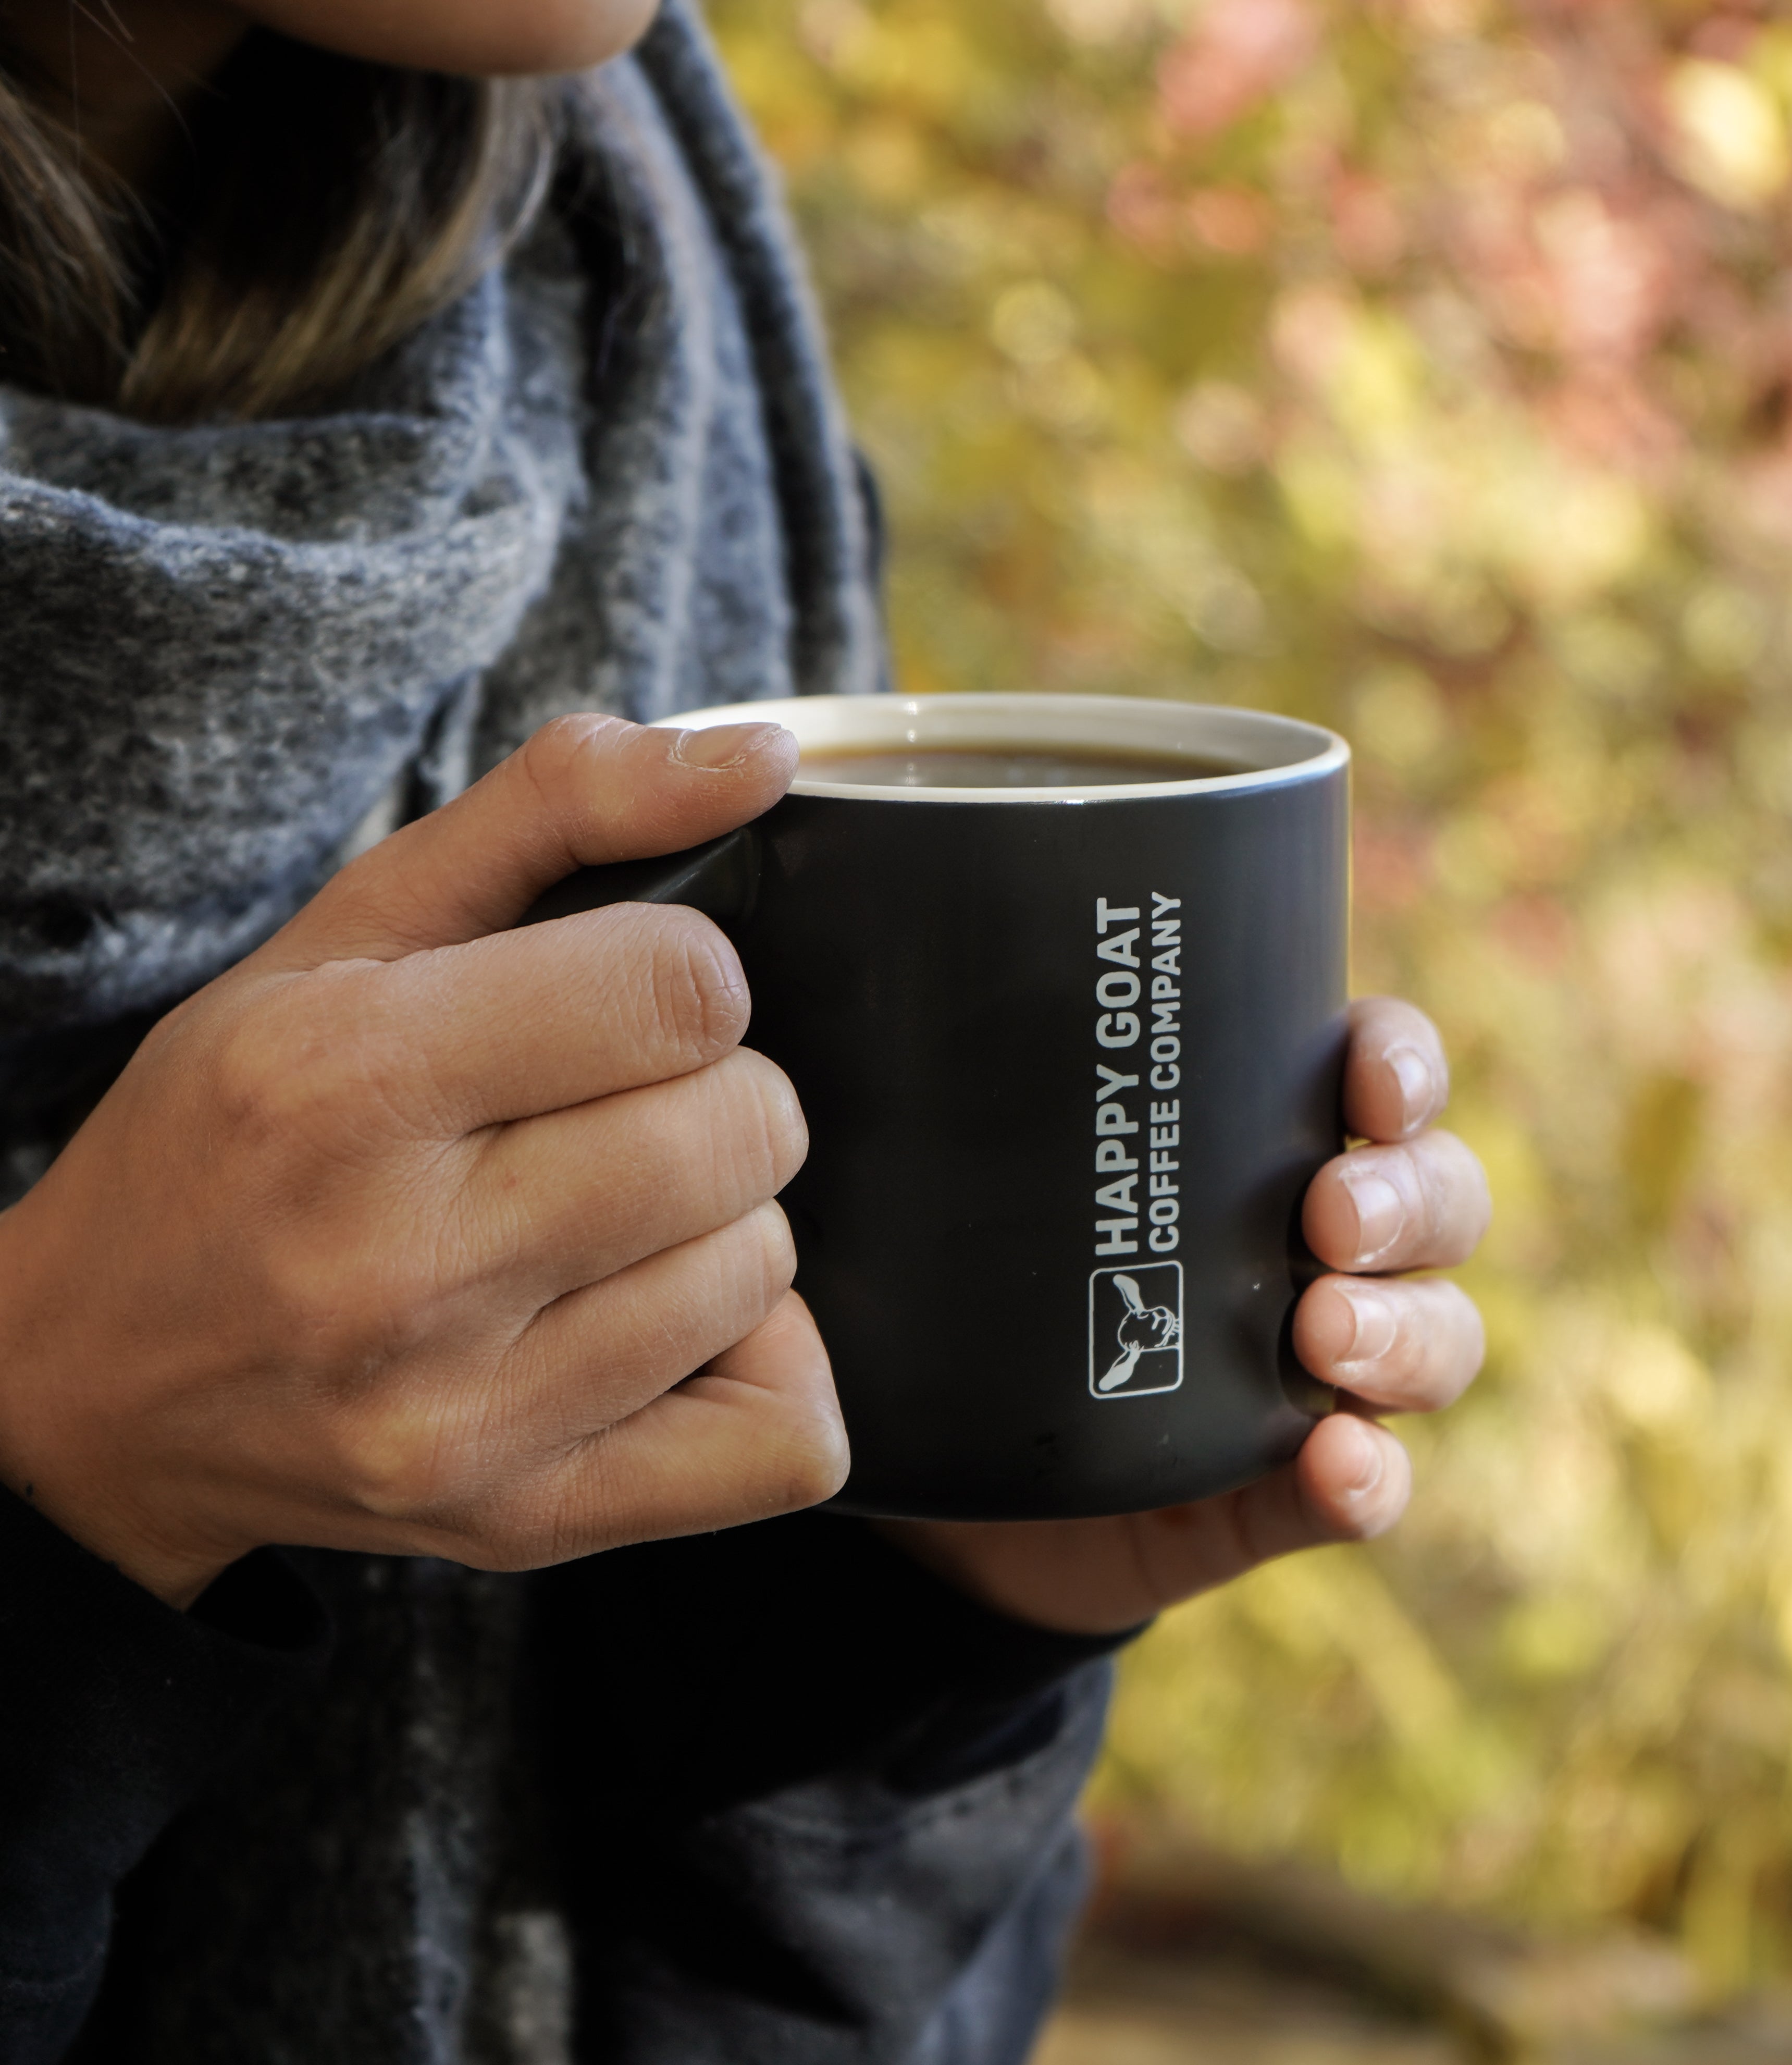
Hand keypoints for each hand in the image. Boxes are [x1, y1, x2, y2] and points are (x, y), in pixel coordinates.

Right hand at [0, 717, 847, 1607]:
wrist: (90, 1387)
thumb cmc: (231, 1133)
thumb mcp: (353, 928)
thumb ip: (561, 805)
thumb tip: (760, 757)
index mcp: (349, 1083)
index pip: (685, 991)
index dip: (686, 976)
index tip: (623, 1000)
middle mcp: (401, 1265)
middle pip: (746, 1130)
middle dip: (713, 1093)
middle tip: (617, 1108)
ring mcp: (467, 1417)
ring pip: (766, 1266)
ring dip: (720, 1221)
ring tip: (609, 1216)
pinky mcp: (523, 1520)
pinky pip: (786, 1442)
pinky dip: (767, 1366)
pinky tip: (669, 1323)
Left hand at [879, 998, 1487, 1633]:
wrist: (946, 1481)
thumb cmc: (974, 1291)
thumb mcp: (973, 1189)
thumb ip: (960, 1107)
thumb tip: (864, 1001)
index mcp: (1261, 1146)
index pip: (1383, 1077)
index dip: (1403, 1065)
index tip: (1369, 1079)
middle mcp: (1317, 1252)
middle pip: (1441, 1202)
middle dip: (1411, 1200)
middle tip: (1331, 1218)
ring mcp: (1317, 1379)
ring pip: (1439, 1339)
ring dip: (1407, 1332)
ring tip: (1325, 1336)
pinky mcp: (1283, 1494)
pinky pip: (1367, 1487)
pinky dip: (1368, 1478)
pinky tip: (1336, 1464)